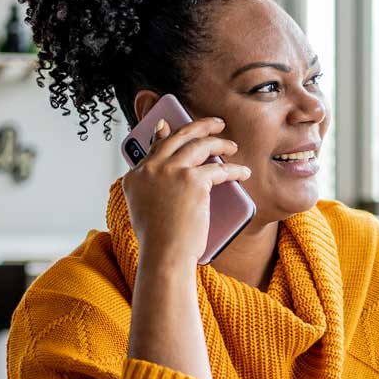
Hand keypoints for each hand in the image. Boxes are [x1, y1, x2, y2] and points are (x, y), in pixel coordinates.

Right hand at [121, 116, 250, 268]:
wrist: (165, 255)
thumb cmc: (158, 241)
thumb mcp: (144, 210)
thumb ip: (151, 188)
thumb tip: (165, 176)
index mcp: (136, 176)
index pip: (156, 147)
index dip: (168, 134)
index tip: (173, 126)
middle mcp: (151, 169)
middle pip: (178, 137)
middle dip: (200, 126)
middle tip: (215, 123)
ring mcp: (171, 171)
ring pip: (200, 145)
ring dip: (220, 142)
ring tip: (231, 145)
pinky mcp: (193, 180)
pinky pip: (219, 169)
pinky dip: (234, 170)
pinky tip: (242, 172)